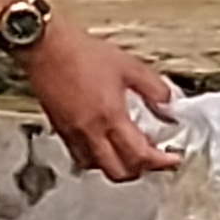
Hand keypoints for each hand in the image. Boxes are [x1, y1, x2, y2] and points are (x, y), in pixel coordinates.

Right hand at [24, 15, 180, 179]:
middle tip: (155, 160)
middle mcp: (90, 131)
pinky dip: (96, 159)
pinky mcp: (60, 130)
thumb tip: (169, 102)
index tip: (172, 160)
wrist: (47, 48)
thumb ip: (153, 87)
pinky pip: (80, 156)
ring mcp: (72, 134)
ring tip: (130, 153)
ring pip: (97, 168)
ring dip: (117, 166)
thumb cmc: (81, 53)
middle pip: (119, 171)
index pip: (140, 155)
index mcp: (110, 116)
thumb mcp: (129, 66)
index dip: (161, 163)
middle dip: (141, 170)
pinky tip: (105, 146)